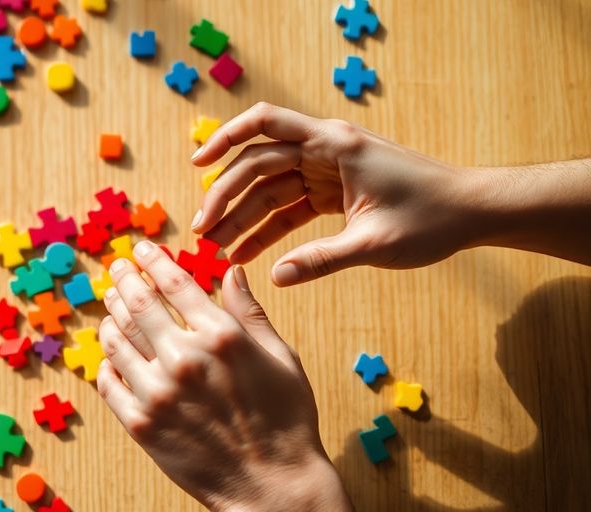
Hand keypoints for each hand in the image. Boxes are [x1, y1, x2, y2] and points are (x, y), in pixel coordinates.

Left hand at [96, 240, 350, 510]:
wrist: (272, 487)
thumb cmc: (285, 421)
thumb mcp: (280, 358)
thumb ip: (249, 312)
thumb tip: (232, 270)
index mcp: (220, 336)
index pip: (174, 283)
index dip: (154, 260)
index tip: (142, 249)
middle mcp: (184, 359)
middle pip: (138, 304)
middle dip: (123, 279)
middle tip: (116, 268)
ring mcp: (157, 392)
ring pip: (117, 340)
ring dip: (110, 316)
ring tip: (109, 306)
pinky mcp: (141, 424)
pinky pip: (108, 383)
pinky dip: (106, 362)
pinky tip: (109, 353)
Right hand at [191, 102, 482, 285]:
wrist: (473, 212)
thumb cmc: (432, 218)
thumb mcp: (374, 243)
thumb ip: (322, 260)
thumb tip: (276, 278)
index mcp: (333, 144)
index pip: (265, 124)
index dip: (225, 138)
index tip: (197, 164)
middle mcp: (325, 150)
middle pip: (258, 165)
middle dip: (226, 197)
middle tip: (202, 232)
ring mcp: (327, 171)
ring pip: (270, 189)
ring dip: (243, 217)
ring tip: (215, 249)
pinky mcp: (333, 192)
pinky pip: (289, 208)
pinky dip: (268, 229)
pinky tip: (246, 253)